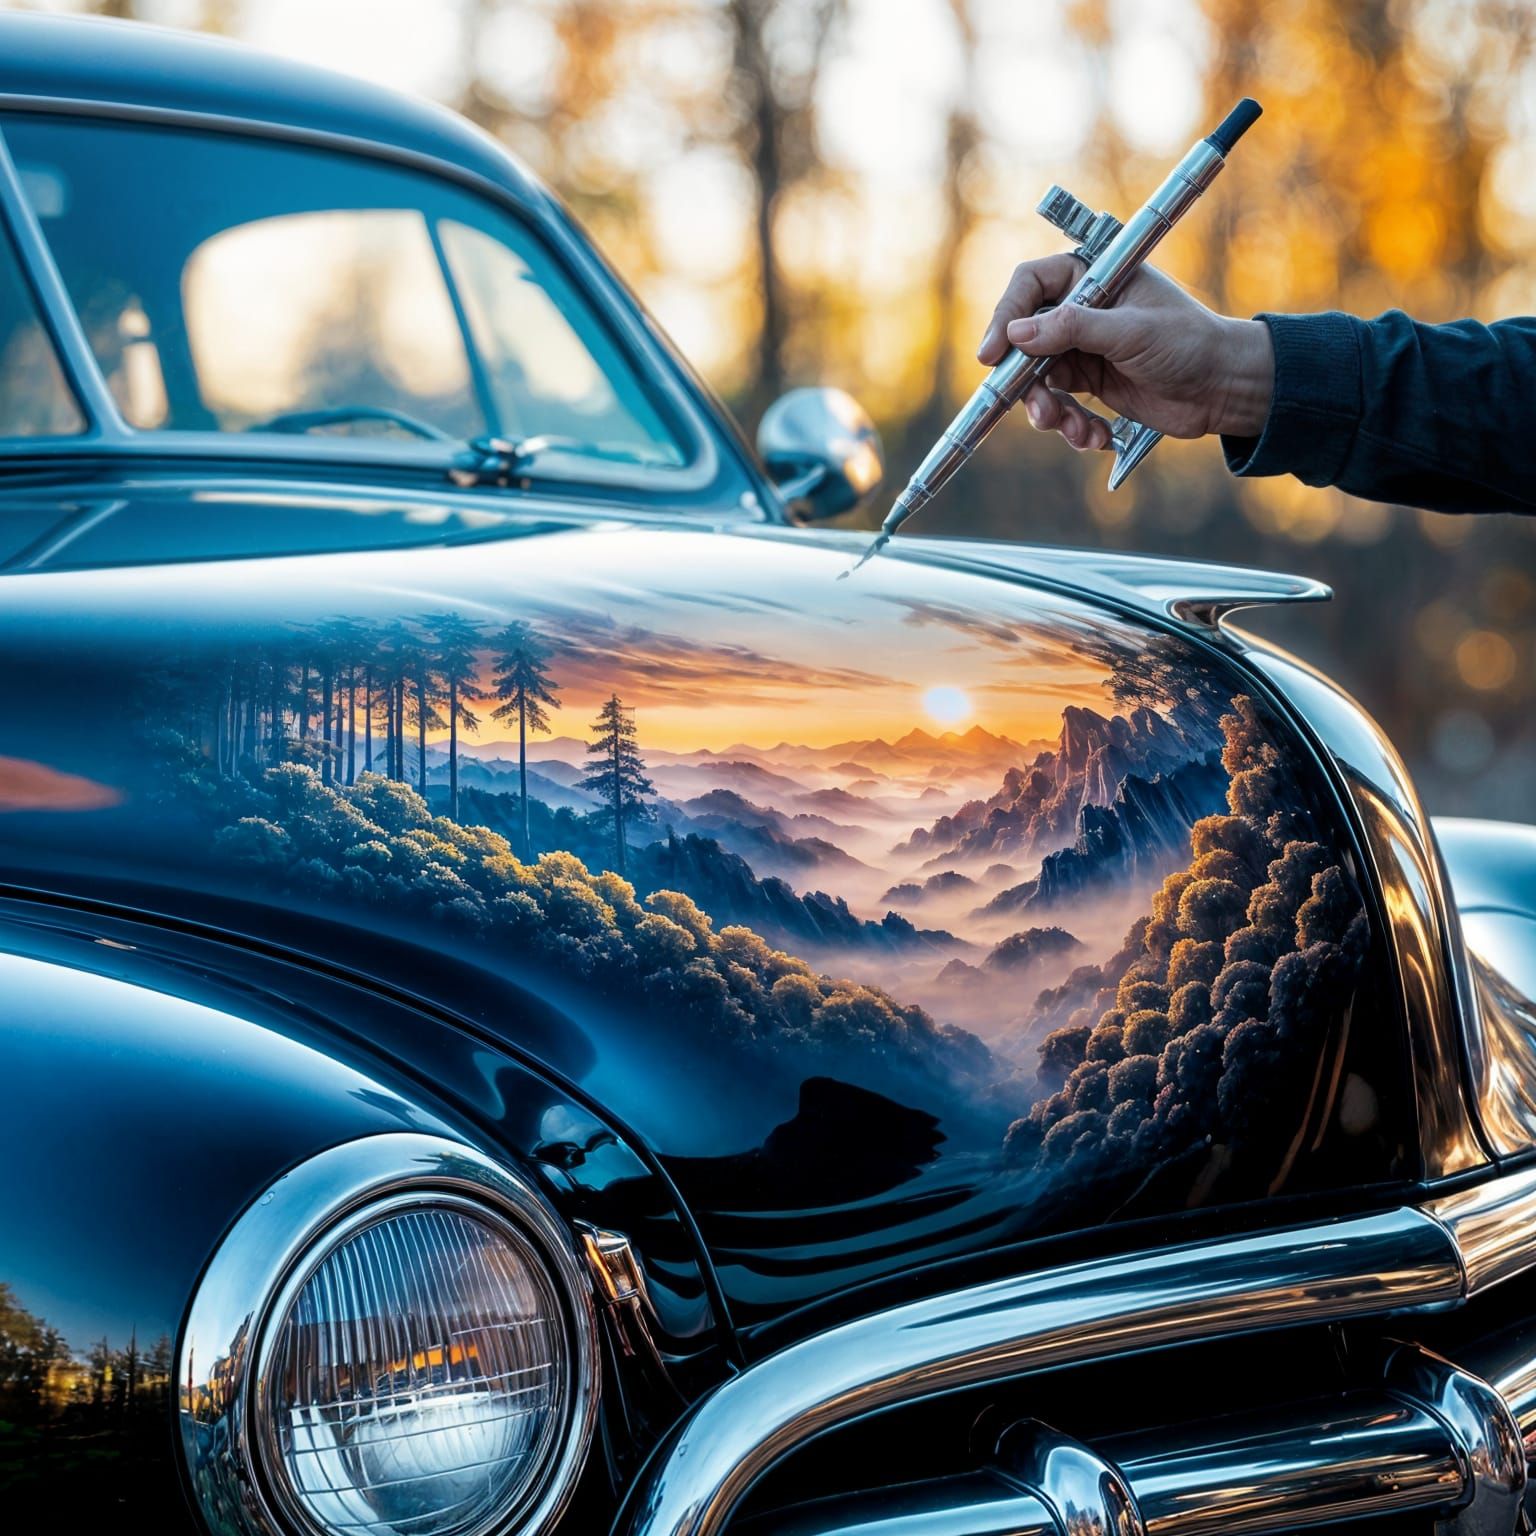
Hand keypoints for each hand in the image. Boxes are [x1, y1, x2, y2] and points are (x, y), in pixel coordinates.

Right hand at [976, 253, 1274, 450]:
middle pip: (1024, 338)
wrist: (1223, 388)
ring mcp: (1083, 346)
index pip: (1032, 284)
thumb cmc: (1189, 344)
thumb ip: (1073, 328)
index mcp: (1094, 276)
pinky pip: (1058, 405)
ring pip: (1036, 378)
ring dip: (1048, 410)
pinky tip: (1095, 436)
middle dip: (1027, 380)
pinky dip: (1070, 425)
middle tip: (1038, 410)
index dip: (1007, 315)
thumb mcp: (1131, 332)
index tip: (993, 353)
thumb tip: (1017, 333)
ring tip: (1073, 429)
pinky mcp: (1089, 382)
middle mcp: (1082, 308)